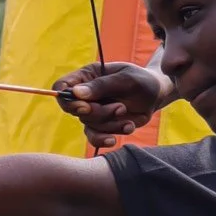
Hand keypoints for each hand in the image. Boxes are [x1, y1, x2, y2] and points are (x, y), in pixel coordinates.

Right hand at [53, 61, 169, 146]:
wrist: (155, 95)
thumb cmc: (140, 80)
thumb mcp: (125, 79)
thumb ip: (102, 86)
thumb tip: (76, 94)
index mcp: (86, 77)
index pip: (61, 87)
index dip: (66, 99)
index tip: (84, 106)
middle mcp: (85, 95)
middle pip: (76, 111)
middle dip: (98, 113)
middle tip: (120, 107)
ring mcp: (92, 112)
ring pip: (89, 125)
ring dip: (110, 123)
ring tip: (127, 112)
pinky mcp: (102, 126)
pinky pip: (95, 138)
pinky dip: (108, 137)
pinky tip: (124, 129)